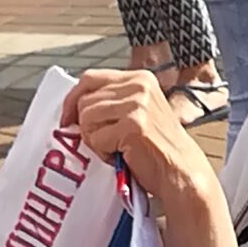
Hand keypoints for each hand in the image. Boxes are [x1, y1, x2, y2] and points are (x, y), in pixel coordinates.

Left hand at [60, 69, 204, 200]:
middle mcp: (139, 85)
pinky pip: (95, 138)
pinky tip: (121, 155)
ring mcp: (137, 104)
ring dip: (95, 140)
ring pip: (87, 118)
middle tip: (105, 141)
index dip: (73, 98)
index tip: (68, 119)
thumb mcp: (137, 110)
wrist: (179, 169)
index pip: (90, 78)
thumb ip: (111, 101)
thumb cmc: (155, 146)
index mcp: (140, 77)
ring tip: (116, 148)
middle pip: (85, 100)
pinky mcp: (133, 125)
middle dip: (87, 126)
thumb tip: (71, 108)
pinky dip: (103, 152)